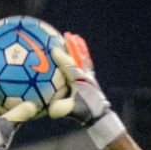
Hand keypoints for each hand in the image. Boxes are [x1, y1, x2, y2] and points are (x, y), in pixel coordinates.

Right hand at [48, 32, 124, 146]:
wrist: (99, 115)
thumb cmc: (85, 113)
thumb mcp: (72, 112)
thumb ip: (62, 109)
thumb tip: (51, 110)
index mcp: (80, 81)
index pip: (70, 66)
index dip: (62, 58)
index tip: (53, 49)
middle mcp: (86, 75)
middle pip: (79, 56)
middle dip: (72, 46)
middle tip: (67, 35)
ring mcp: (89, 75)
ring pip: (83, 57)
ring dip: (78, 47)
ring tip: (74, 37)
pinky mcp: (90, 77)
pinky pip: (85, 62)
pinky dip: (81, 54)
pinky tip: (77, 50)